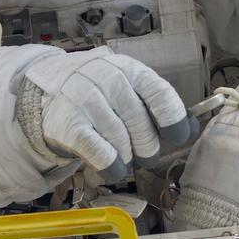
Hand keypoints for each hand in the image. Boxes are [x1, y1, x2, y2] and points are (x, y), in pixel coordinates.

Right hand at [15, 47, 192, 182]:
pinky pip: (101, 154)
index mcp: (130, 70)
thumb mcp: (127, 86)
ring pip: (121, 144)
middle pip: (141, 127)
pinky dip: (111, 167)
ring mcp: (86, 100)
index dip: (174, 121)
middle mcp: (109, 80)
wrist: (47, 90)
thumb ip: (155, 103)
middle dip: (146, 148)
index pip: (160, 95)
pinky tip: (112, 168)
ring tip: (121, 156)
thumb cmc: (98, 92)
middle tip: (143, 154)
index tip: (176, 136)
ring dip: (126, 158)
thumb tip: (191, 127)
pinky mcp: (69, 123)